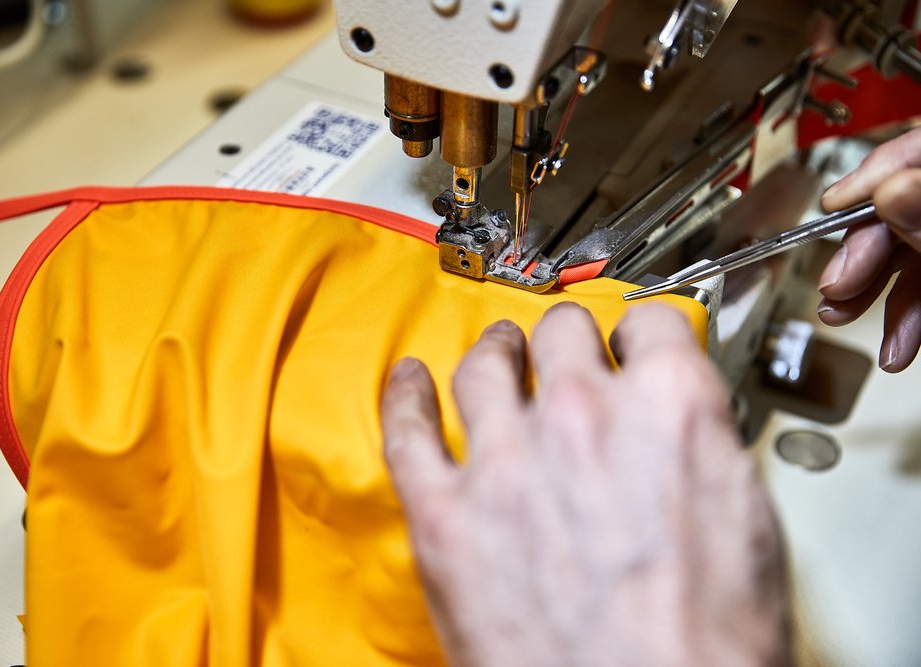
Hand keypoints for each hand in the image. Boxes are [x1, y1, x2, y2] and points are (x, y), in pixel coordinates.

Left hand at [381, 303, 787, 666]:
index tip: (630, 342)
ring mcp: (505, 461)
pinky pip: (409, 432)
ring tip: (496, 353)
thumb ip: (701, 450)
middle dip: (567, 339)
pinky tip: (409, 384)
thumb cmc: (706, 651)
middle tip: (563, 351)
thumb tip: (678, 431)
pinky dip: (405, 398)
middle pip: (562, 335)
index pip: (649, 325)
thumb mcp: (748, 525)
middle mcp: (582, 418)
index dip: (641, 332)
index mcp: (668, 411)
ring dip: (494, 352)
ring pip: (485, 367)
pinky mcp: (444, 515)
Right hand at [819, 127, 920, 371]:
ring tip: (842, 318)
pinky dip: (908, 317)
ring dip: (875, 297)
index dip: (868, 176)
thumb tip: (887, 193)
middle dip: (861, 255)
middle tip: (835, 286)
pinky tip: (893, 344)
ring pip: (910, 256)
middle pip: (899, 211)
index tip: (832, 204)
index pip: (912, 150)